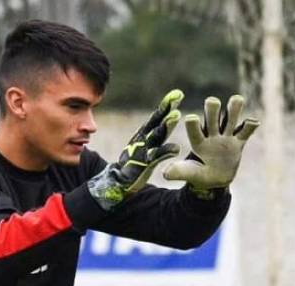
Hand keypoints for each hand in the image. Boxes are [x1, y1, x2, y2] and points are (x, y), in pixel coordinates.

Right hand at [87, 89, 183, 210]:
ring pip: (156, 136)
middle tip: (178, 95)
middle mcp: (143, 140)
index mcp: (143, 135)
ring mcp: (143, 151)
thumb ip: (156, 134)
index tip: (177, 93)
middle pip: (156, 121)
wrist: (117, 182)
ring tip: (177, 116)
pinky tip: (176, 148)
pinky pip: (156, 157)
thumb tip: (170, 118)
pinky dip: (165, 152)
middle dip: (166, 108)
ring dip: (166, 126)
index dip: (166, 105)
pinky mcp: (144, 165)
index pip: (156, 117)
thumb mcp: (146, 146)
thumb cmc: (133, 164)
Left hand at [163, 95, 258, 192]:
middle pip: (212, 116)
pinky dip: (251, 125)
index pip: (195, 130)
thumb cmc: (199, 175)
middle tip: (212, 102)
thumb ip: (179, 172)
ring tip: (236, 100)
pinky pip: (246, 131)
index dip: (193, 125)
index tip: (191, 118)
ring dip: (233, 108)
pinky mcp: (239, 141)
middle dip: (212, 110)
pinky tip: (253, 122)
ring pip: (230, 118)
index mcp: (198, 142)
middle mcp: (211, 135)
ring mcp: (226, 137)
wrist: (215, 178)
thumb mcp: (189, 174)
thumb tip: (165, 174)